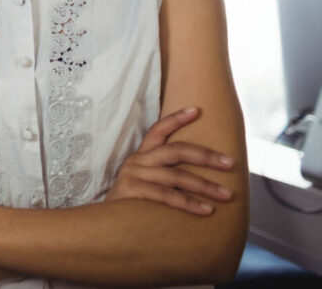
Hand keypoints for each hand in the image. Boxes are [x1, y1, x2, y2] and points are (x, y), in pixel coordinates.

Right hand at [107, 106, 234, 214]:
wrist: (103, 224)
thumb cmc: (130, 204)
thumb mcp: (144, 183)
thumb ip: (164, 176)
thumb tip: (201, 178)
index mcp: (140, 156)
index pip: (158, 130)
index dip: (176, 119)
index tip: (197, 110)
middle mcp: (137, 161)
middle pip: (175, 151)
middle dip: (206, 156)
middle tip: (230, 163)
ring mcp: (134, 175)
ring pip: (176, 176)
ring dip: (205, 186)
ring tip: (226, 194)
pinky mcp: (132, 191)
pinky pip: (167, 196)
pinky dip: (189, 203)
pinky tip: (207, 210)